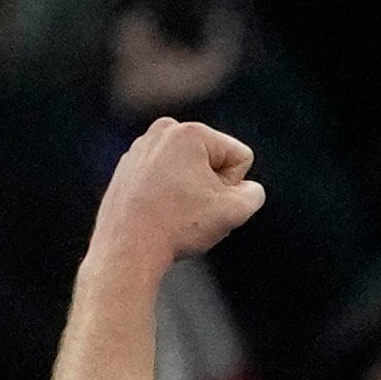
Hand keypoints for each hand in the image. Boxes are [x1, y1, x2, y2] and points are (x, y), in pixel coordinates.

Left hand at [90, 117, 264, 272]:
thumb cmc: (178, 226)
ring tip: (174, 213)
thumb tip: (246, 188)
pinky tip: (157, 213)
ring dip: (189, 192)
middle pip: (213, 161)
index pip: (239, 158)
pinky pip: (164, 179)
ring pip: (188, 171)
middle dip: (210, 186)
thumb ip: (254, 193)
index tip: (209, 202)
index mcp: (190, 132)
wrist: (126, 248)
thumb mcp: (235, 211)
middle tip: (191, 210)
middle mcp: (163, 131)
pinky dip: (167, 195)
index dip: (233, 187)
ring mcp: (141, 148)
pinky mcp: (127, 167)